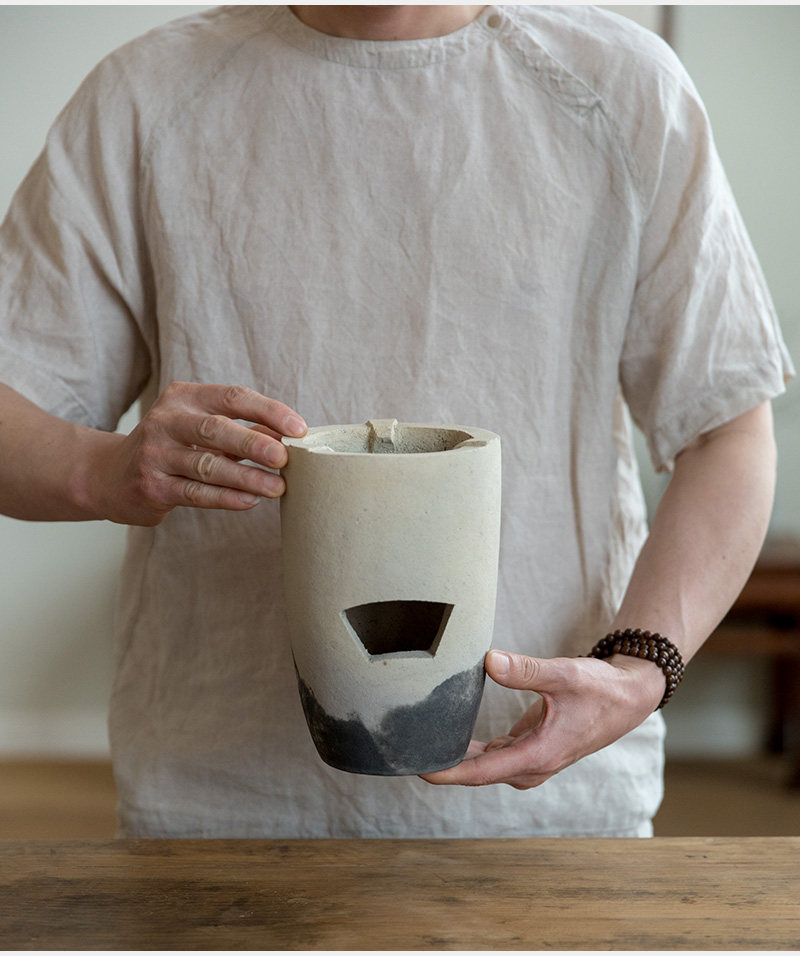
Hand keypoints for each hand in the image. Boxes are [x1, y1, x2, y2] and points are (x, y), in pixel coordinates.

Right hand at [85, 382, 306, 525]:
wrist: (110, 476)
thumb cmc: (172, 448)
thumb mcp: (201, 428)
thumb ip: (242, 428)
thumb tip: (288, 434)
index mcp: (184, 397)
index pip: (232, 397)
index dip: (268, 411)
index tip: (298, 429)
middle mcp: (165, 421)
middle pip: (216, 429)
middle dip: (254, 443)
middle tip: (285, 458)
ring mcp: (155, 454)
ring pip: (207, 465)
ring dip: (246, 477)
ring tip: (277, 487)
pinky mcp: (152, 486)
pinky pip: (195, 492)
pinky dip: (226, 497)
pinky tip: (250, 501)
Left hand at [420, 649, 664, 789]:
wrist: (628, 698)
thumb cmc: (600, 689)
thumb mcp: (565, 674)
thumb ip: (526, 670)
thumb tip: (488, 662)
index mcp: (539, 755)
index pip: (483, 772)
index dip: (449, 772)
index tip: (418, 768)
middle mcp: (532, 765)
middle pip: (478, 773)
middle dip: (444, 765)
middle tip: (406, 750)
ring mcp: (531, 759)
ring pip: (485, 765)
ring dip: (456, 757)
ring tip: (420, 741)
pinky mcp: (530, 748)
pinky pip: (493, 755)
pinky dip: (472, 749)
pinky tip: (451, 732)